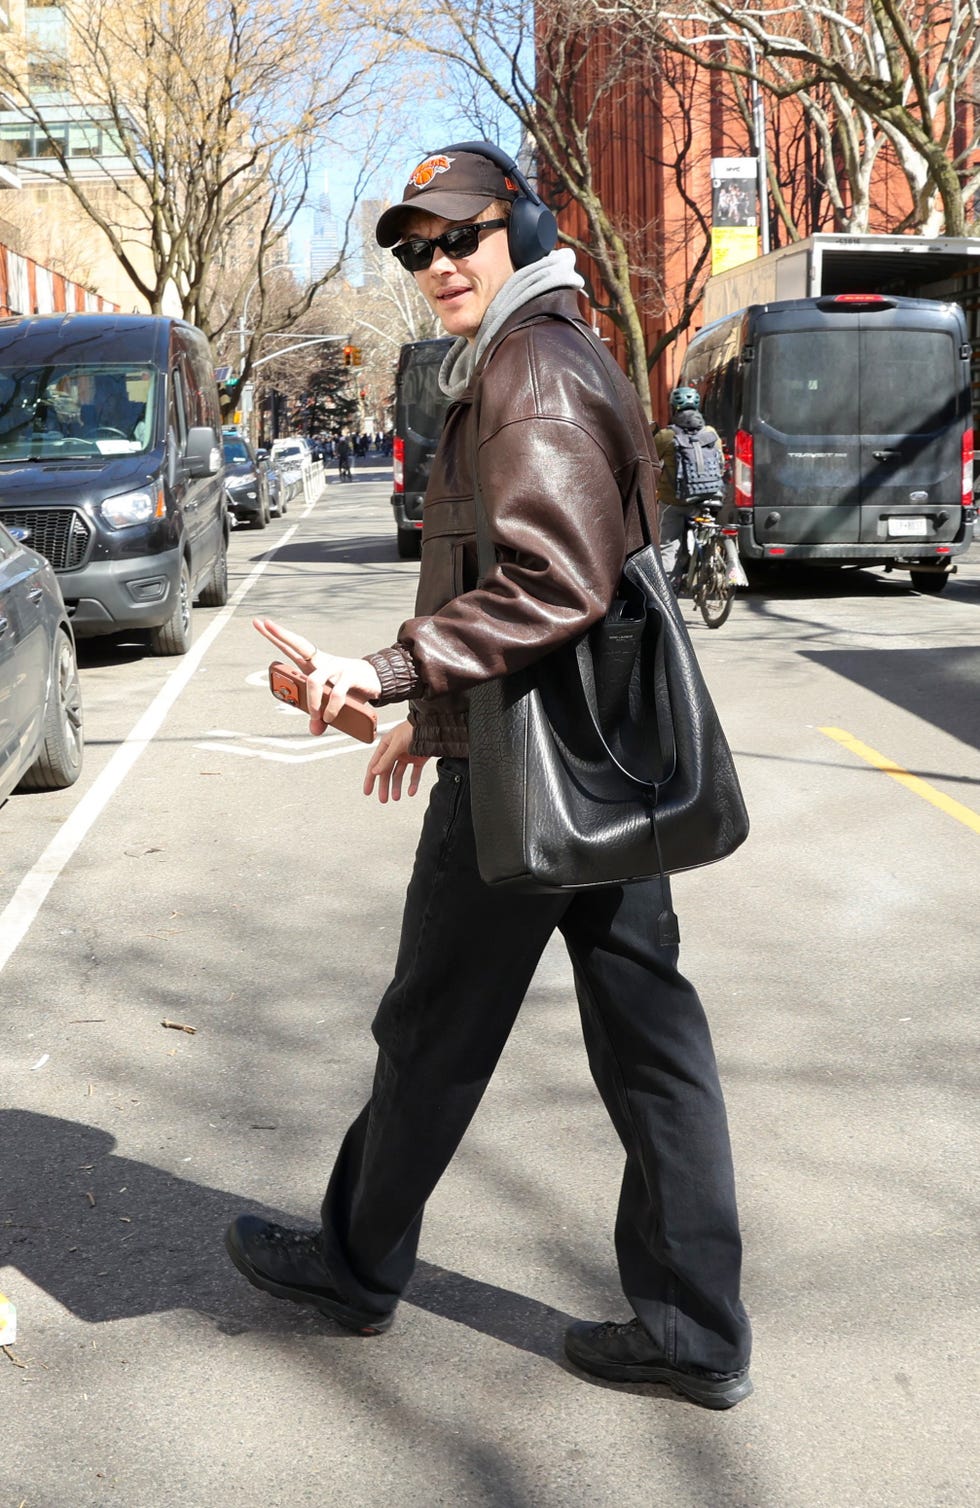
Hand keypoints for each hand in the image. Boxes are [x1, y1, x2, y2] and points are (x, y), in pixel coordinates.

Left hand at [254, 616, 381, 735]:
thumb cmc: (350, 688)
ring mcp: (337, 666)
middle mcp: (323, 661)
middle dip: (281, 635)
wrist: (377, 682)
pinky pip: (336, 694)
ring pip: (314, 680)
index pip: (292, 647)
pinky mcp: (351, 676)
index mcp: (315, 664)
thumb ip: (319, 714)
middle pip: (299, 646)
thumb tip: (314, 730)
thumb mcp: (331, 703)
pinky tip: (329, 717)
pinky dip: (330, 709)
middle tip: (265, 623)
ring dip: (311, 703)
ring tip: (315, 717)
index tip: (260, 623)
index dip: (277, 636)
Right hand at [363, 720, 428, 802]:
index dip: (370, 779)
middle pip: (386, 772)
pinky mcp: (418, 759)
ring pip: (399, 774)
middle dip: (384, 786)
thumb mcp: (397, 744)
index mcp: (386, 745)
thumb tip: (375, 771)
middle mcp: (395, 751)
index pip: (375, 765)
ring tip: (396, 797)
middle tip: (383, 799)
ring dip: (397, 786)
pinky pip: (414, 774)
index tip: (367, 791)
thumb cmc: (413, 729)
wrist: (433, 726)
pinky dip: (413, 783)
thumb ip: (386, 758)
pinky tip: (411, 791)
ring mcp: (407, 756)